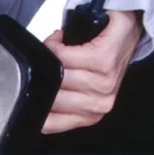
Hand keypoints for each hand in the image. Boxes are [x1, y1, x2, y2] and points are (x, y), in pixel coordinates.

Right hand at [41, 10, 143, 133]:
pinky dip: (56, 45)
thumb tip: (28, 101)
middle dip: (42, 75)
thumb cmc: (100, 57)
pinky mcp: (104, 61)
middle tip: (49, 61)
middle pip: (50, 97)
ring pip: (57, 74)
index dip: (32, 108)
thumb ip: (57, 101)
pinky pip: (64, 56)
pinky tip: (61, 40)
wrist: (125, 30)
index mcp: (88, 115)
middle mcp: (99, 104)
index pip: (48, 124)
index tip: (30, 91)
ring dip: (50, 56)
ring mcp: (104, 84)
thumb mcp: (76, 88)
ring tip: (56, 48)